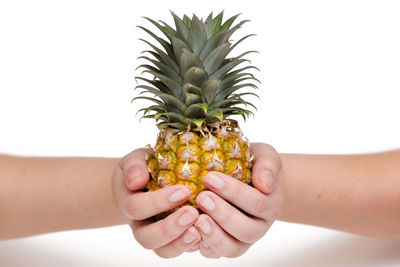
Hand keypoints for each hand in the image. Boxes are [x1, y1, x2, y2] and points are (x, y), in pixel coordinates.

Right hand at [112, 148, 201, 257]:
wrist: (141, 183)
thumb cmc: (142, 168)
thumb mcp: (135, 160)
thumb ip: (134, 166)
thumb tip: (137, 180)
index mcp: (129, 203)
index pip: (137, 208)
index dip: (158, 202)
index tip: (183, 190)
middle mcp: (139, 225)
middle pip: (147, 237)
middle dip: (171, 228)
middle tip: (193, 212)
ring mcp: (155, 236)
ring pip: (163, 250)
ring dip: (181, 242)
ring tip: (199, 230)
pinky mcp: (171, 241)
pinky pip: (178, 250)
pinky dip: (191, 245)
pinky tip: (205, 234)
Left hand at [194, 143, 284, 257]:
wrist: (251, 180)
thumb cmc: (254, 165)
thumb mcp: (265, 157)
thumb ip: (268, 166)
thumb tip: (265, 184)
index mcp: (271, 205)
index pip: (257, 203)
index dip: (234, 192)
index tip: (210, 177)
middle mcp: (259, 227)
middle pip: (246, 230)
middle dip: (222, 214)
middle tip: (201, 196)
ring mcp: (243, 240)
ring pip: (232, 248)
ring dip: (213, 234)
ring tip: (196, 218)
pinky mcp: (225, 246)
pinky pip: (216, 253)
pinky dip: (203, 245)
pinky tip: (190, 230)